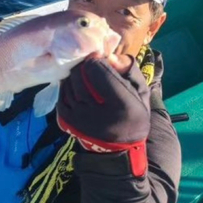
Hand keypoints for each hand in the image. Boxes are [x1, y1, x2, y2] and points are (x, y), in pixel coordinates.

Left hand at [56, 53, 150, 176]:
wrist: (121, 147)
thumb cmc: (133, 113)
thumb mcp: (141, 90)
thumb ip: (129, 69)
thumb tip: (108, 55)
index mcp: (122, 105)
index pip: (99, 71)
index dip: (97, 60)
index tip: (99, 56)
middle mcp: (98, 114)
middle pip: (80, 75)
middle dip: (84, 65)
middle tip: (90, 64)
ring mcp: (80, 119)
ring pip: (69, 83)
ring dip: (75, 75)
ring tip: (85, 75)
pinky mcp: (68, 122)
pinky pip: (62, 94)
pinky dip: (68, 86)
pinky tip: (77, 86)